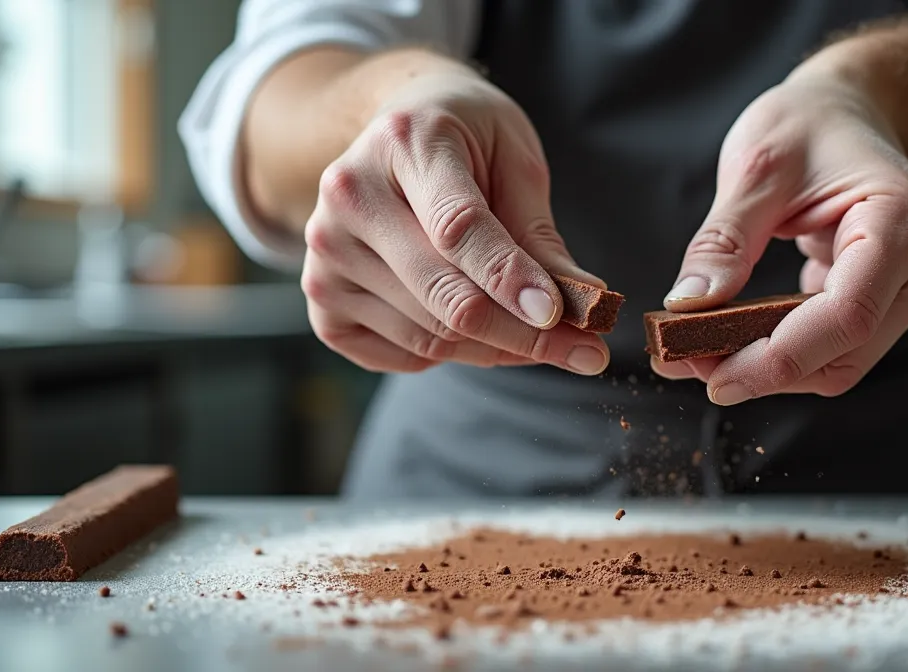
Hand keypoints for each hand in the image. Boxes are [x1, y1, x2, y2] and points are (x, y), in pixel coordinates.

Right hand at [300, 68, 610, 374]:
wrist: (397, 127)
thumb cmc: (467, 140)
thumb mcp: (514, 157)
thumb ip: (539, 232)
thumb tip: (583, 302)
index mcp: (403, 142)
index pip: (457, 227)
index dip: (510, 278)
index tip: (561, 317)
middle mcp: (349, 196)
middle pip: (443, 295)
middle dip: (523, 334)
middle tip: (586, 352)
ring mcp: (325, 252)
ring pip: (428, 336)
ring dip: (496, 349)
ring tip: (535, 333)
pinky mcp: (321, 298)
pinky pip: (399, 355)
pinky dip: (452, 356)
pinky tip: (475, 328)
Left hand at [652, 75, 907, 403]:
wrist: (849, 112)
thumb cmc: (810, 124)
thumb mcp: (758, 166)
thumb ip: (724, 240)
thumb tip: (688, 306)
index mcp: (904, 221)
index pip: (847, 316)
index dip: (780, 358)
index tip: (715, 378)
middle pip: (844, 353)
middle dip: (763, 369)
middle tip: (680, 360)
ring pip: (839, 363)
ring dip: (768, 369)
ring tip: (695, 351)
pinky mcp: (888, 303)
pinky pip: (834, 347)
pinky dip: (780, 352)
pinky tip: (727, 339)